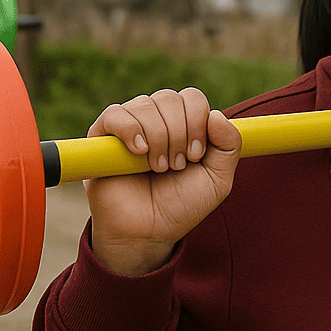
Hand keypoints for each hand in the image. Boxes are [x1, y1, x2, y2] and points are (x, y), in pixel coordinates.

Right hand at [84, 88, 242, 275]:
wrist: (147, 232)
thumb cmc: (180, 206)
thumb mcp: (218, 180)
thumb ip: (229, 145)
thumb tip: (216, 113)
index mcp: (182, 123)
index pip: (192, 98)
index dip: (198, 122)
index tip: (196, 156)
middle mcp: (155, 118)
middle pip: (170, 98)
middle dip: (179, 134)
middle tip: (176, 166)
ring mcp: (129, 125)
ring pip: (146, 105)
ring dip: (159, 139)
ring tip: (158, 168)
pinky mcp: (101, 137)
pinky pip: (114, 115)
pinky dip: (130, 130)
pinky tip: (139, 151)